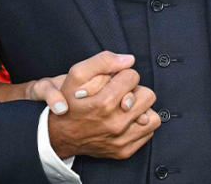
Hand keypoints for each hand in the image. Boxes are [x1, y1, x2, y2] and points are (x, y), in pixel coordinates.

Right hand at [46, 51, 160, 159]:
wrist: (58, 135)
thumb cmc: (68, 102)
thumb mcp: (76, 75)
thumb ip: (102, 61)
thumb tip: (129, 60)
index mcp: (105, 102)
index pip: (133, 76)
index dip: (123, 75)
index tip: (114, 80)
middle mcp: (115, 123)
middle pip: (147, 95)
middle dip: (135, 90)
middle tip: (121, 93)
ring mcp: (121, 139)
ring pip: (152, 116)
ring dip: (141, 109)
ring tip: (126, 107)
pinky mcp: (124, 150)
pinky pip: (147, 132)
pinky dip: (139, 124)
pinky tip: (126, 120)